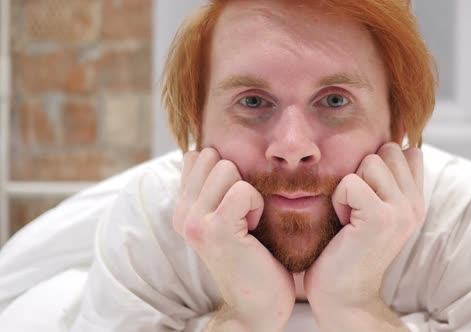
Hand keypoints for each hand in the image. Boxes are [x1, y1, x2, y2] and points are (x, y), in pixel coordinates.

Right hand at [173, 148, 294, 331]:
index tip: (234, 202)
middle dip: (236, 177)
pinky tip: (254, 228)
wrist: (257, 305)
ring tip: (248, 221)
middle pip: (211, 155)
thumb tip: (207, 150)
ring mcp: (195, 222)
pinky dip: (257, 205)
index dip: (224, 170)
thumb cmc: (254, 257)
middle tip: (243, 213)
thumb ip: (214, 188)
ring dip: (248, 191)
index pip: (195, 156)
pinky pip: (242, 190)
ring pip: (226, 167)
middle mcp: (182, 213)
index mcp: (182, 208)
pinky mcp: (216, 230)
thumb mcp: (227, 217)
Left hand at [304, 143, 424, 320]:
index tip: (367, 194)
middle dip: (364, 171)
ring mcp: (402, 211)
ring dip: (350, 185)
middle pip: (388, 149)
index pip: (408, 151)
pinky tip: (344, 223)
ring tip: (350, 215)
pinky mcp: (381, 218)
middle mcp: (415, 204)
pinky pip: (351, 182)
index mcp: (415, 201)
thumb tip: (380, 147)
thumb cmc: (346, 248)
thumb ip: (383, 182)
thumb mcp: (372, 210)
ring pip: (370, 161)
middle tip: (356, 206)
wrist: (343, 294)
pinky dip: (339, 199)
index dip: (380, 163)